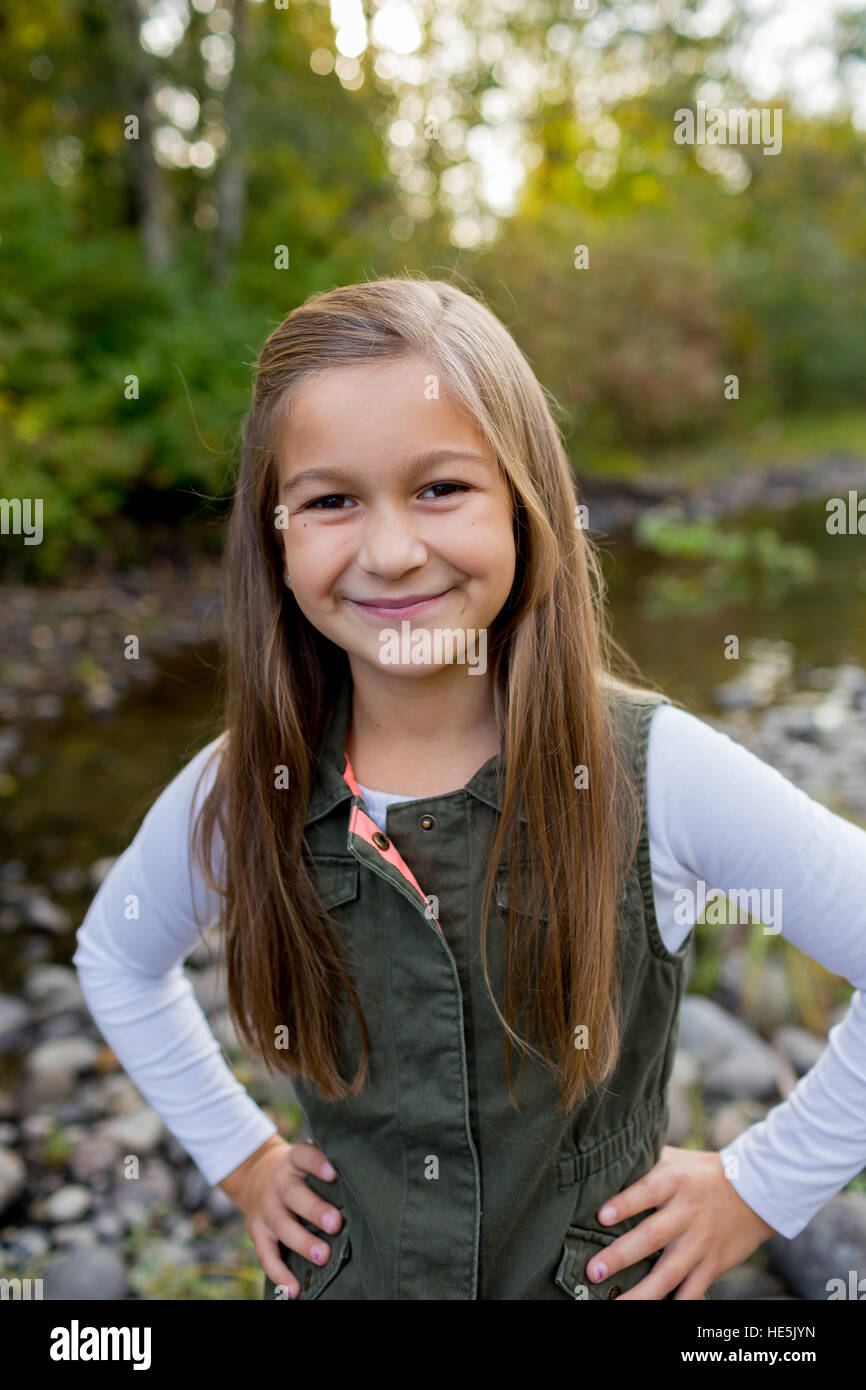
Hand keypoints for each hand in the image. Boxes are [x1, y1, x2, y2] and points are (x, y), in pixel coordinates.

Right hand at [218, 1135, 342, 1297]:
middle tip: (336, 1224)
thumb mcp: (308, 1160)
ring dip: (302, 1242)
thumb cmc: (301, 1172)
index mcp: (294, 1161)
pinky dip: (279, 1274)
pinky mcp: (257, 1232)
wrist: (256, 1177)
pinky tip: (294, 1290)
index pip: (304, 1156)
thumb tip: (366, 1182)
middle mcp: (278, 1183)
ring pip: (281, 1225)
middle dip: (314, 1210)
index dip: (317, 1163)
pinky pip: (266, 1255)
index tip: (334, 1172)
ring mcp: (266, 1208)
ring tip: (323, 1256)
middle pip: (293, 1194)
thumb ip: (329, 1166)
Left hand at [586, 1145, 777, 1299]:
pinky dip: (676, 1304)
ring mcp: (700, 1242)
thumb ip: (644, 1163)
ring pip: (670, 1272)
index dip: (624, 1204)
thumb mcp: (674, 1159)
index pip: (647, 1191)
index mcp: (675, 1182)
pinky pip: (693, 1290)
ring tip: (616, 1304)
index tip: (600, 1216)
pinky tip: (654, 1311)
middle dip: (621, 1255)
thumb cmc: (701, 1172)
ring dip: (642, 1292)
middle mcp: (687, 1213)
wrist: (755, 1189)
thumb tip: (604, 1165)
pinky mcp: (713, 1264)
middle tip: (594, 1271)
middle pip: (652, 1236)